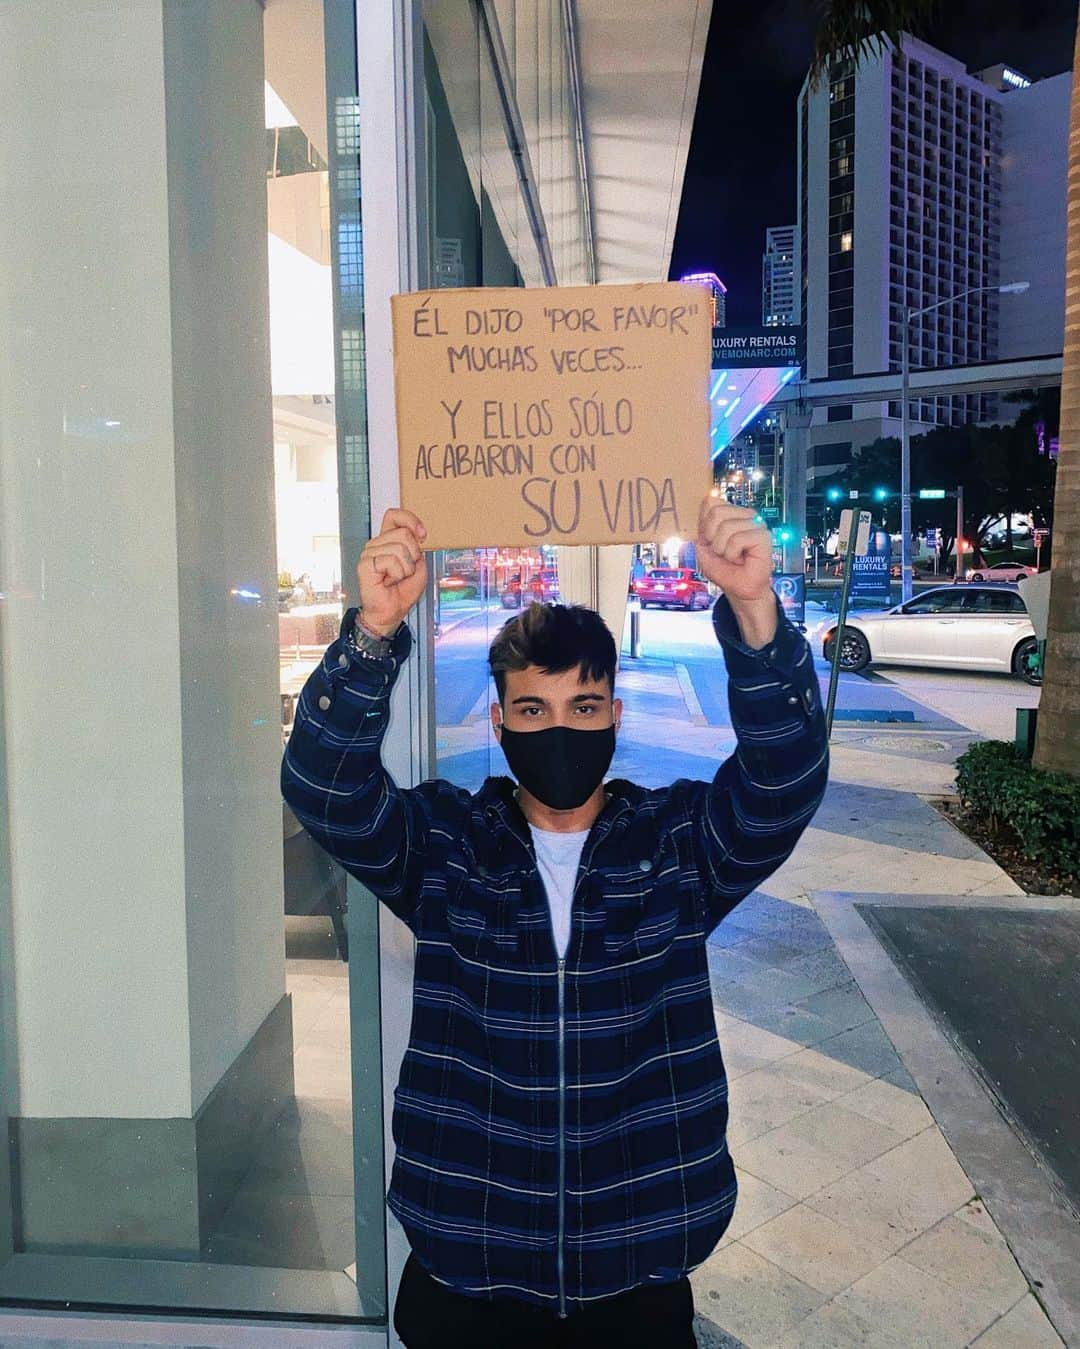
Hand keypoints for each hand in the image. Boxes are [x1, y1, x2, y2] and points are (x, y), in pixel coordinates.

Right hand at [356, 508, 428, 635]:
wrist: (390, 613)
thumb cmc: (401, 592)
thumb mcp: (419, 567)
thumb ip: (418, 549)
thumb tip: (417, 537)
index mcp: (387, 541)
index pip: (394, 515)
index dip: (410, 520)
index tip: (422, 535)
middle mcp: (376, 544)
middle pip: (403, 533)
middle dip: (413, 554)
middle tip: (405, 570)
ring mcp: (369, 553)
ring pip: (399, 548)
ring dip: (405, 568)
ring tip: (396, 578)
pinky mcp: (365, 564)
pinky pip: (390, 561)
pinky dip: (397, 574)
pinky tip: (388, 581)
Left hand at [697, 497, 772, 601]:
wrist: (737, 589)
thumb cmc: (724, 569)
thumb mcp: (703, 544)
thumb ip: (703, 521)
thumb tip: (710, 496)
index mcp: (732, 514)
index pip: (711, 502)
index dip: (705, 525)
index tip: (711, 541)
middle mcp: (745, 515)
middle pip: (717, 512)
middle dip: (712, 537)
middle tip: (722, 550)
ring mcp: (756, 524)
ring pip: (726, 527)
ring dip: (723, 549)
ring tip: (733, 556)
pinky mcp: (763, 536)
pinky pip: (737, 539)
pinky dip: (733, 554)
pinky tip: (741, 559)